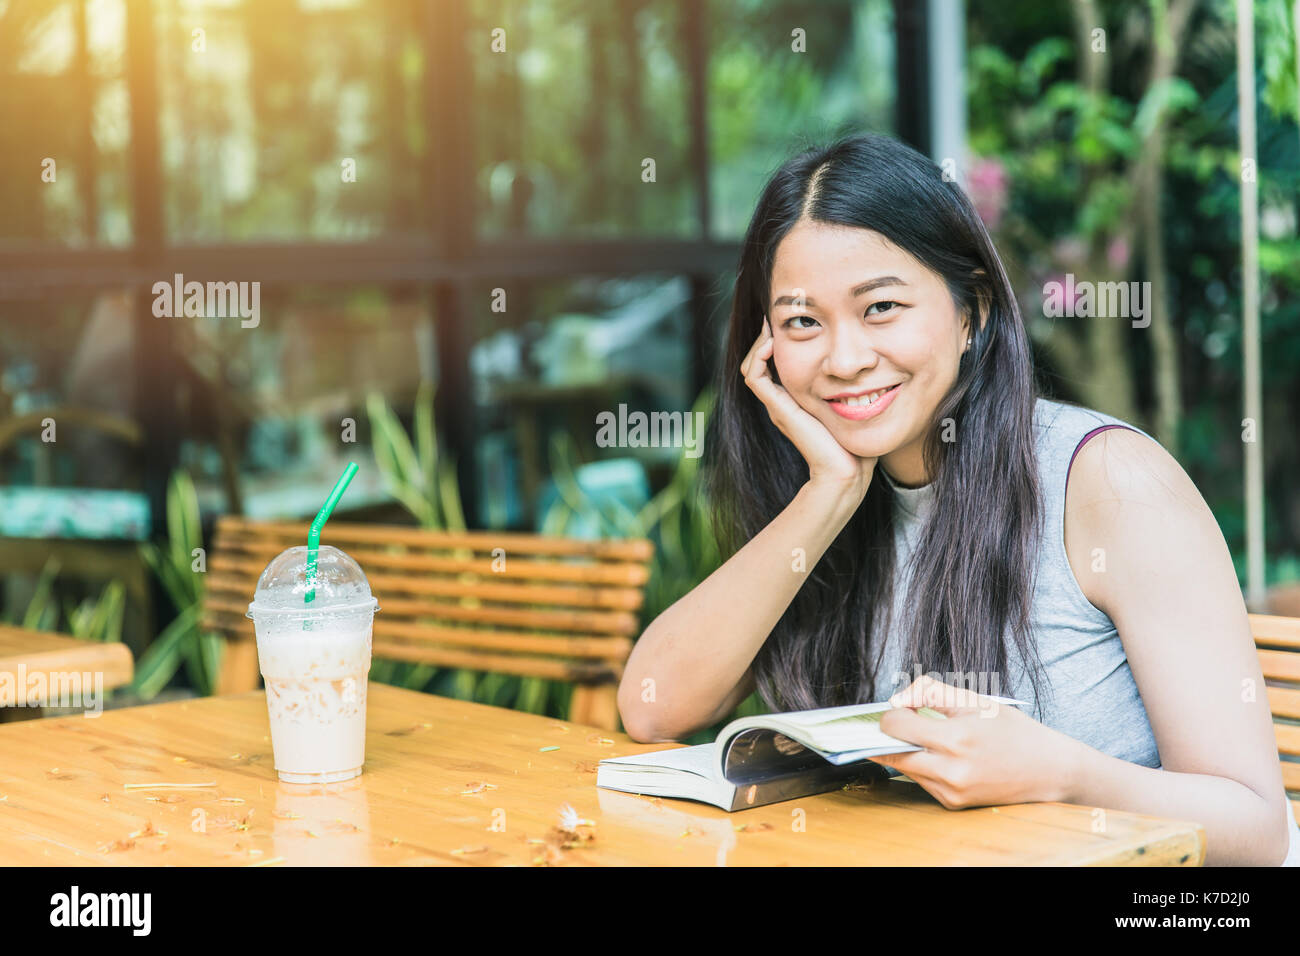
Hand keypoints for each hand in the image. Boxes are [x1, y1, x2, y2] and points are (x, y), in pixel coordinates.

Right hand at [739, 316, 876, 498]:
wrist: (847, 472)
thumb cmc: (856, 446)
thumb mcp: (855, 407)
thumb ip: (856, 389)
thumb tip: (873, 367)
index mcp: (795, 401)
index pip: (773, 364)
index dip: (778, 340)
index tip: (793, 317)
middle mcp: (782, 402)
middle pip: (758, 362)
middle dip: (766, 336)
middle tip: (778, 314)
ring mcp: (778, 406)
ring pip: (752, 366)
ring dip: (760, 342)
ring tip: (773, 325)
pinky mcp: (779, 409)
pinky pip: (756, 377)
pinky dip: (759, 356)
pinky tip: (773, 342)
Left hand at [870, 675, 1082, 807]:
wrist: (1048, 770)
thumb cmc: (1013, 730)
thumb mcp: (975, 700)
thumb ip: (929, 692)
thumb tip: (897, 700)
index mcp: (957, 738)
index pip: (896, 727)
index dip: (892, 714)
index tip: (900, 708)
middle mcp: (951, 770)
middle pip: (892, 753)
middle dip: (891, 736)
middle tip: (904, 723)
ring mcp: (951, 791)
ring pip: (904, 768)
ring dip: (907, 751)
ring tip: (931, 738)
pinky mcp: (953, 804)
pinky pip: (921, 782)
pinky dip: (923, 767)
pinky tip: (944, 756)